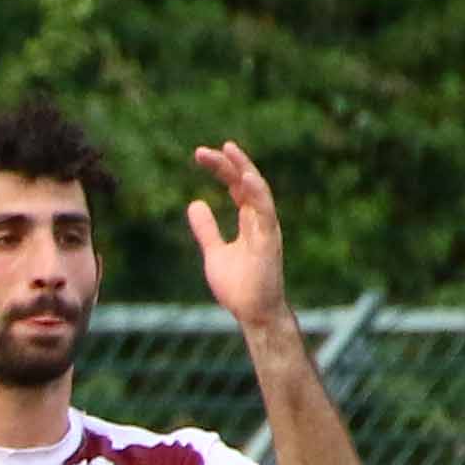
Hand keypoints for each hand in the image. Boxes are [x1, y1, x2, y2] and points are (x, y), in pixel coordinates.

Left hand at [188, 141, 295, 332]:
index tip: (203, 155)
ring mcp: (267, 229)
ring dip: (244, 171)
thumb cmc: (239, 286)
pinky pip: (266, 212)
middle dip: (229, 164)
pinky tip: (245, 178)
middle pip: (247, 183)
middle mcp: (260, 220)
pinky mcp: (270, 241)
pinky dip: (257, 194)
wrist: (253, 313)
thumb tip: (195, 204)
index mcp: (249, 221)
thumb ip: (207, 229)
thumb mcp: (215, 253)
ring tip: (228, 151)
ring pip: (259, 192)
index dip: (223, 169)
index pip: (237, 187)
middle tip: (205, 151)